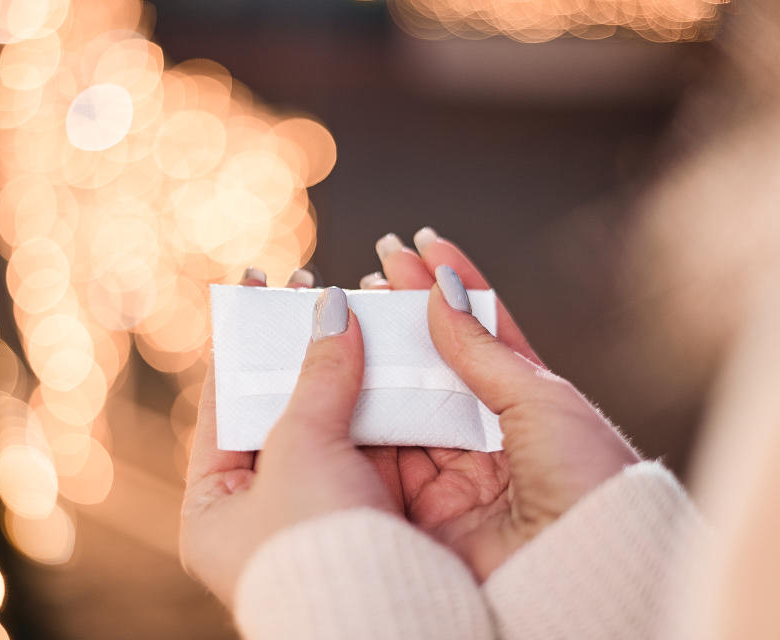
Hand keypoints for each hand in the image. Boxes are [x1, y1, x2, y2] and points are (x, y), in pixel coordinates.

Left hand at [180, 270, 395, 605]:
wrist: (389, 623)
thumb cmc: (316, 549)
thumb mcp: (301, 451)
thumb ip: (317, 377)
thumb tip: (332, 307)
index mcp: (214, 508)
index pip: (224, 401)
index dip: (241, 338)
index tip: (255, 282)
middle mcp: (262, 510)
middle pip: (282, 407)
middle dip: (305, 349)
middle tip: (318, 287)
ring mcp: (320, 512)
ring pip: (334, 420)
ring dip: (352, 368)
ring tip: (364, 306)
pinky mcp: (372, 513)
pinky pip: (374, 442)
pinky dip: (385, 401)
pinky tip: (396, 356)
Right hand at [363, 228, 640, 579]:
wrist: (587, 571)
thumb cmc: (588, 481)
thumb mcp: (540, 398)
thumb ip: (481, 350)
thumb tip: (440, 291)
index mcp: (533, 404)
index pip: (486, 332)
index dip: (454, 287)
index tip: (423, 244)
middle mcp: (491, 437)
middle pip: (437, 365)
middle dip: (406, 315)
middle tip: (373, 268)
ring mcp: (455, 473)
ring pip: (405, 405)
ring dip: (377, 359)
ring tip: (351, 304)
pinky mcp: (423, 509)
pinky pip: (385, 453)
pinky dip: (361, 414)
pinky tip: (343, 372)